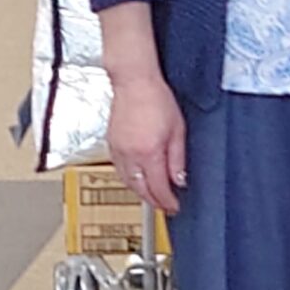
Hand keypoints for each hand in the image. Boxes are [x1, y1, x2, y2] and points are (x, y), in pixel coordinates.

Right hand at [106, 72, 187, 216]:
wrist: (134, 83)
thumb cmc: (157, 99)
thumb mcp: (178, 130)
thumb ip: (178, 159)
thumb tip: (179, 180)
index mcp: (149, 152)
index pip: (158, 187)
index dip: (167, 201)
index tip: (174, 207)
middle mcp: (130, 154)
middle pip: (140, 189)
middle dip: (153, 201)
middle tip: (164, 206)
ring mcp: (118, 150)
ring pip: (127, 181)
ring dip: (139, 192)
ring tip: (151, 196)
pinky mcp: (111, 143)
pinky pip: (118, 169)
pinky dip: (128, 179)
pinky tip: (136, 178)